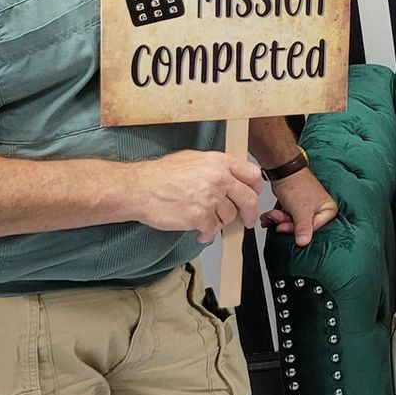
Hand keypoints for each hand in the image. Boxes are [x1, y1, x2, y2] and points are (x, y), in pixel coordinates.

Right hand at [128, 151, 260, 241]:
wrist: (139, 188)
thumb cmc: (160, 175)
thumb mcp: (193, 159)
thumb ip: (216, 168)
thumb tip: (231, 180)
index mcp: (219, 162)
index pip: (252, 175)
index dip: (255, 188)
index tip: (254, 196)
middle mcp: (219, 178)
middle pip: (249, 199)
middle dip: (249, 214)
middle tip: (246, 221)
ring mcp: (211, 198)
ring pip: (229, 217)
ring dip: (219, 222)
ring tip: (205, 221)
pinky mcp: (200, 217)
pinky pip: (213, 230)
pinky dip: (207, 234)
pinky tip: (199, 231)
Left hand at [260, 168, 337, 246]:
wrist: (282, 170)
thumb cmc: (296, 184)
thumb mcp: (301, 210)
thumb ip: (303, 228)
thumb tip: (304, 242)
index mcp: (328, 210)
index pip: (314, 230)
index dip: (297, 229)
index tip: (286, 225)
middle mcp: (320, 210)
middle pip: (302, 228)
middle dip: (286, 223)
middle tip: (278, 218)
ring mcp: (307, 208)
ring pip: (292, 223)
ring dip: (279, 220)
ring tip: (273, 214)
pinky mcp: (296, 207)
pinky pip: (287, 218)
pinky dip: (277, 217)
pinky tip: (272, 214)